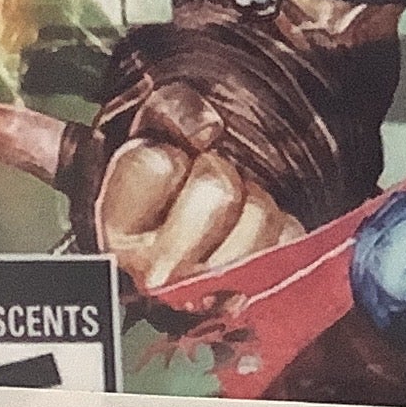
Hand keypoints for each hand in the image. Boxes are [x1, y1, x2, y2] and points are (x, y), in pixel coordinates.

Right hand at [95, 83, 301, 291]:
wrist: (203, 231)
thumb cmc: (171, 182)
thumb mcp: (155, 132)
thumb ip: (172, 111)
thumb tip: (206, 129)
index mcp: (116, 231)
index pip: (157, 164)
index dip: (170, 152)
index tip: (167, 168)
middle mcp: (156, 274)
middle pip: (216, 190)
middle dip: (217, 173)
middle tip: (205, 189)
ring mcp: (210, 293)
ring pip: (258, 215)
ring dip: (252, 201)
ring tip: (231, 214)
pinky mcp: (260, 294)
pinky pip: (289, 237)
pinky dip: (280, 226)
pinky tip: (253, 236)